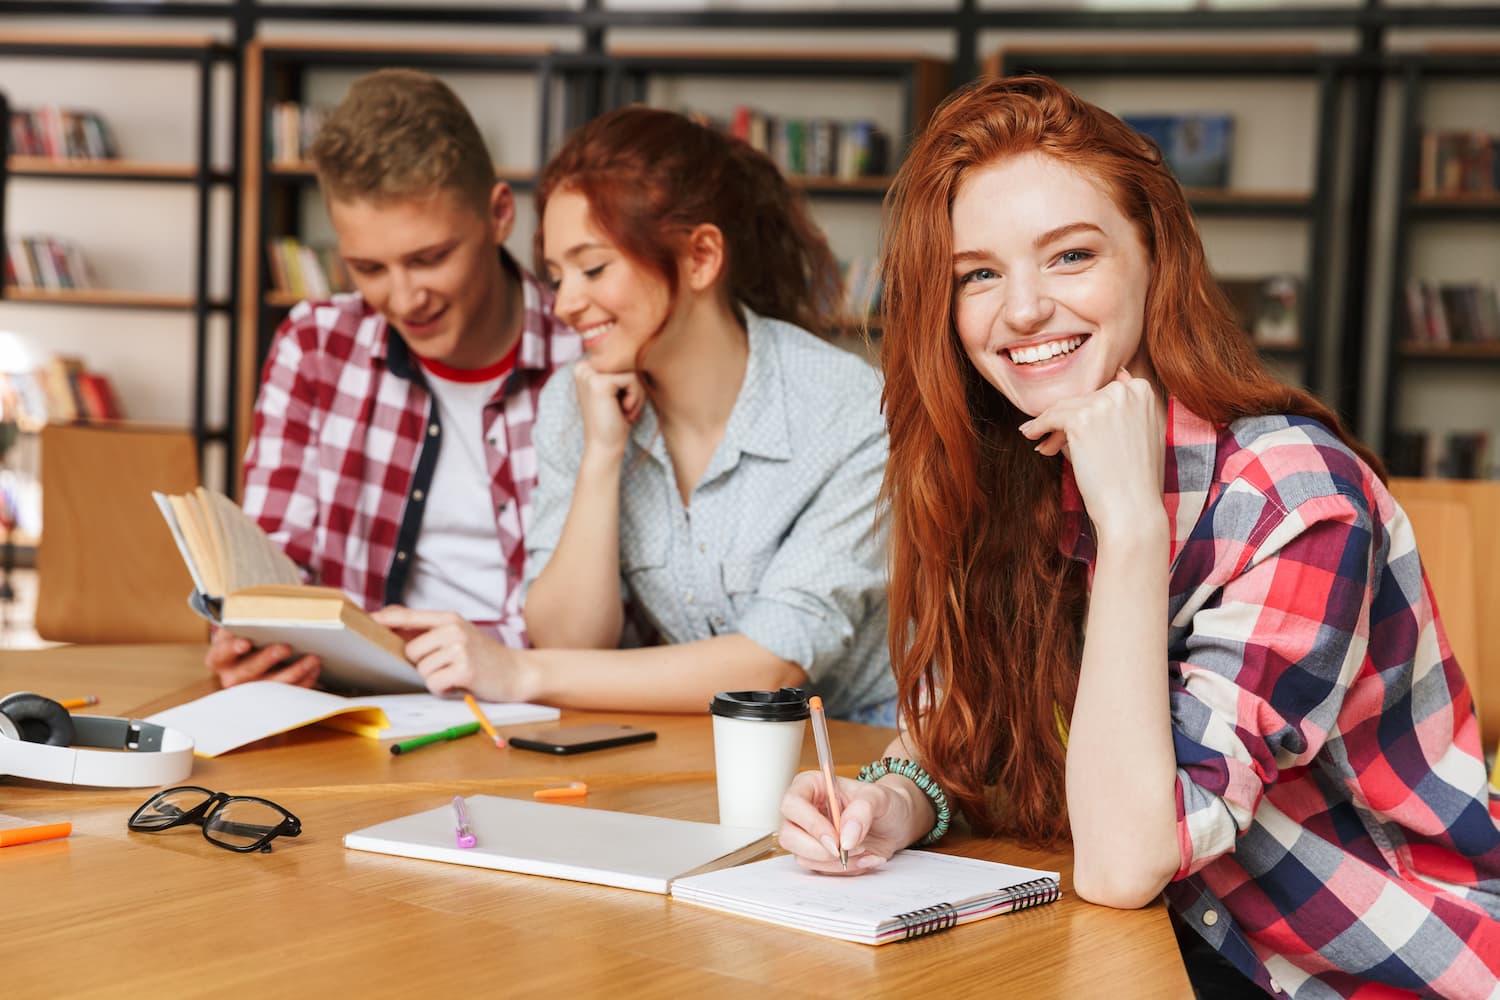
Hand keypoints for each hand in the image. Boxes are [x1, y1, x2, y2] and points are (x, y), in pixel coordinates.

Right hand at [204, 627, 319, 687]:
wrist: (253, 652)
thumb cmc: (247, 635)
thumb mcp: (241, 628)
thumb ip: (248, 623)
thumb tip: (270, 615)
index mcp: (219, 658)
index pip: (220, 654)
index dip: (232, 648)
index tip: (245, 643)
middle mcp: (232, 677)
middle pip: (249, 671)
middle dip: (268, 659)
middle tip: (286, 647)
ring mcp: (251, 690)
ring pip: (272, 686)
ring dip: (294, 672)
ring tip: (312, 659)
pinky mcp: (271, 697)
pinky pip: (288, 693)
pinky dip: (304, 681)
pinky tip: (314, 669)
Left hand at [372, 606, 535, 701]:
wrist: (518, 672)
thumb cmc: (483, 656)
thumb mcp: (458, 635)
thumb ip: (428, 630)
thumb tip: (390, 622)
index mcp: (448, 618)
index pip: (407, 615)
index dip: (383, 620)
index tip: (365, 621)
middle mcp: (453, 629)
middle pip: (410, 651)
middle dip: (422, 664)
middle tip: (445, 666)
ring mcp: (460, 648)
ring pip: (422, 670)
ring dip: (435, 679)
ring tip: (455, 675)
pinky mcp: (465, 669)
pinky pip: (434, 684)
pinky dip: (443, 690)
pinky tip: (459, 685)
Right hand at [572, 359, 644, 456]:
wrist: (605, 447)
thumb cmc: (615, 420)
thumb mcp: (618, 390)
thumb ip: (622, 369)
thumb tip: (644, 345)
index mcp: (586, 366)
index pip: (622, 360)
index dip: (629, 382)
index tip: (620, 403)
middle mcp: (583, 366)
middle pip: (627, 363)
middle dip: (634, 388)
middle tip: (624, 409)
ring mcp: (589, 374)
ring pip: (631, 370)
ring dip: (636, 394)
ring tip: (624, 411)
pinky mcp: (598, 382)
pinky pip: (632, 379)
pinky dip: (635, 398)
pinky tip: (623, 412)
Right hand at [777, 771, 919, 874]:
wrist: (897, 823)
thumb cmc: (885, 802)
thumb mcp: (878, 797)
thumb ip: (861, 811)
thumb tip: (844, 838)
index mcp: (810, 786)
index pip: (792, 804)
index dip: (810, 824)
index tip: (835, 839)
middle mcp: (804, 811)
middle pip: (788, 835)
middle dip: (819, 850)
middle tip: (847, 850)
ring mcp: (808, 836)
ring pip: (803, 857)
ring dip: (836, 862)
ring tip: (864, 850)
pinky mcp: (818, 856)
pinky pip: (820, 870)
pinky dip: (844, 870)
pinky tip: (864, 857)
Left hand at [1018, 367, 1166, 541]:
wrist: (1132, 509)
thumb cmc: (1136, 479)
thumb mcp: (1141, 433)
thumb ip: (1123, 410)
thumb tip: (1091, 395)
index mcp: (1143, 390)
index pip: (1103, 393)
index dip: (1087, 413)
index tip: (1075, 430)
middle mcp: (1126, 391)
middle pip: (1083, 399)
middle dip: (1068, 422)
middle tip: (1054, 443)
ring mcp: (1104, 403)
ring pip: (1065, 408)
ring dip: (1053, 428)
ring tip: (1045, 446)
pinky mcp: (1081, 419)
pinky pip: (1050, 417)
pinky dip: (1038, 427)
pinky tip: (1031, 436)